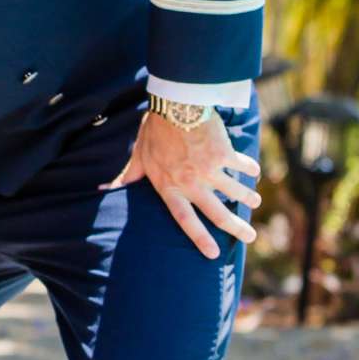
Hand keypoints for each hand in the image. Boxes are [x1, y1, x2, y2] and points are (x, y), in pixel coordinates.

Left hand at [107, 109, 260, 255]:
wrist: (174, 105)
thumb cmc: (154, 132)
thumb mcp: (138, 156)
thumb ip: (127, 176)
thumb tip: (103, 188)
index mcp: (170, 187)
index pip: (185, 220)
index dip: (200, 238)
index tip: (214, 254)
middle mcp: (192, 183)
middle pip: (218, 213)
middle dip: (236, 228)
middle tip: (250, 237)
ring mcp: (210, 170)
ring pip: (235, 192)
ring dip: (247, 198)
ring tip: (255, 202)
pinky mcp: (224, 154)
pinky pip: (242, 166)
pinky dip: (250, 170)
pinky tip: (254, 173)